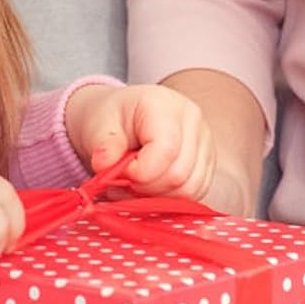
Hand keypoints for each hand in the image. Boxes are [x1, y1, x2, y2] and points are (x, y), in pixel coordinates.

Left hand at [64, 83, 215, 199]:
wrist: (120, 118)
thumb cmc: (110, 119)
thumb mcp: (97, 126)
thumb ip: (103, 146)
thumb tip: (104, 165)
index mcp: (165, 104)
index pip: (165, 150)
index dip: (139, 172)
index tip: (118, 171)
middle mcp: (192, 120)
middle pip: (179, 174)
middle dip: (145, 188)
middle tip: (122, 181)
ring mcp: (204, 141)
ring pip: (189, 188)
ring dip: (157, 197)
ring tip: (134, 184)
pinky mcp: (207, 163)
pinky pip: (194, 194)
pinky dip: (169, 200)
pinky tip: (149, 187)